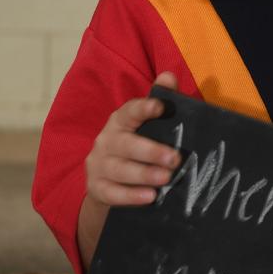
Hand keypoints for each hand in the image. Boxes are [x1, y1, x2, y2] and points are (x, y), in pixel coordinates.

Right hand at [85, 70, 180, 208]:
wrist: (107, 183)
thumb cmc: (136, 147)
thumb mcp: (148, 126)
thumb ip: (161, 100)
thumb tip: (169, 76)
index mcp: (119, 121)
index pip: (128, 111)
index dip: (143, 108)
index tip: (160, 106)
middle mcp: (106, 141)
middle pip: (125, 145)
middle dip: (150, 151)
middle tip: (175, 158)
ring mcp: (98, 165)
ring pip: (120, 170)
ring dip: (143, 174)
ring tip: (166, 178)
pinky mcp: (97, 188)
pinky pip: (112, 193)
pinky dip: (131, 196)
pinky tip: (150, 197)